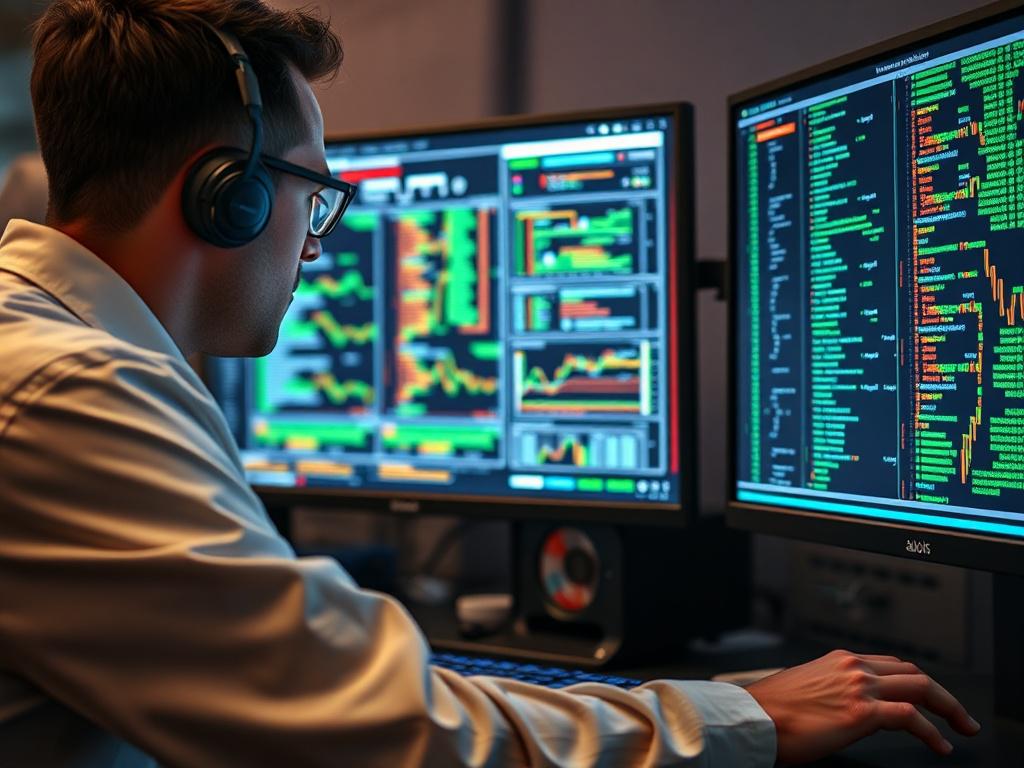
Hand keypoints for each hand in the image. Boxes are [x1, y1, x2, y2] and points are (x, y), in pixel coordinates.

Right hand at [745, 649, 980, 763]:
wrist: (752, 718)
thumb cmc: (771, 711)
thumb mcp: (806, 689)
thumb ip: (831, 691)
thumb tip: (842, 708)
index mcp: (840, 661)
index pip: (893, 666)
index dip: (917, 684)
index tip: (931, 701)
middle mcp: (854, 667)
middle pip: (913, 674)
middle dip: (943, 695)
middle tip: (960, 717)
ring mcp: (860, 687)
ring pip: (921, 688)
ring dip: (949, 709)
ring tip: (963, 729)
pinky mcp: (862, 712)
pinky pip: (911, 718)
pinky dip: (933, 732)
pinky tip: (940, 746)